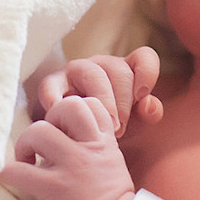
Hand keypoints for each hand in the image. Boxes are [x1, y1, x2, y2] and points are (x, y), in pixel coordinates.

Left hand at [0, 96, 135, 199]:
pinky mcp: (55, 188)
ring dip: (25, 142)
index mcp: (103, 142)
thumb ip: (92, 147)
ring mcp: (72, 166)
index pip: (90, 103)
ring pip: (40, 131)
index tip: (64, 127)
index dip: (72, 110)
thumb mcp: (111, 164)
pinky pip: (21, 172)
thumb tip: (64, 141)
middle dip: (49, 118)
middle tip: (43, 141)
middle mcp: (88, 147)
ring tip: (25, 159)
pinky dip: (5, 173)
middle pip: (65, 107)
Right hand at [35, 47, 162, 135]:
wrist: (74, 141)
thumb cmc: (109, 129)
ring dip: (100, 100)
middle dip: (122, 101)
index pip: (144, 58)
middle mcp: (102, 66)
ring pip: (90, 73)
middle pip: (118, 69)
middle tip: (119, 130)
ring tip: (100, 126)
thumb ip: (148, 114)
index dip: (147, 73)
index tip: (142, 98)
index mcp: (127, 71)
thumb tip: (149, 104)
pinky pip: (51, 83)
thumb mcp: (134, 125)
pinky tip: (57, 111)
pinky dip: (53, 96)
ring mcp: (76, 72)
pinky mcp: (52, 84)